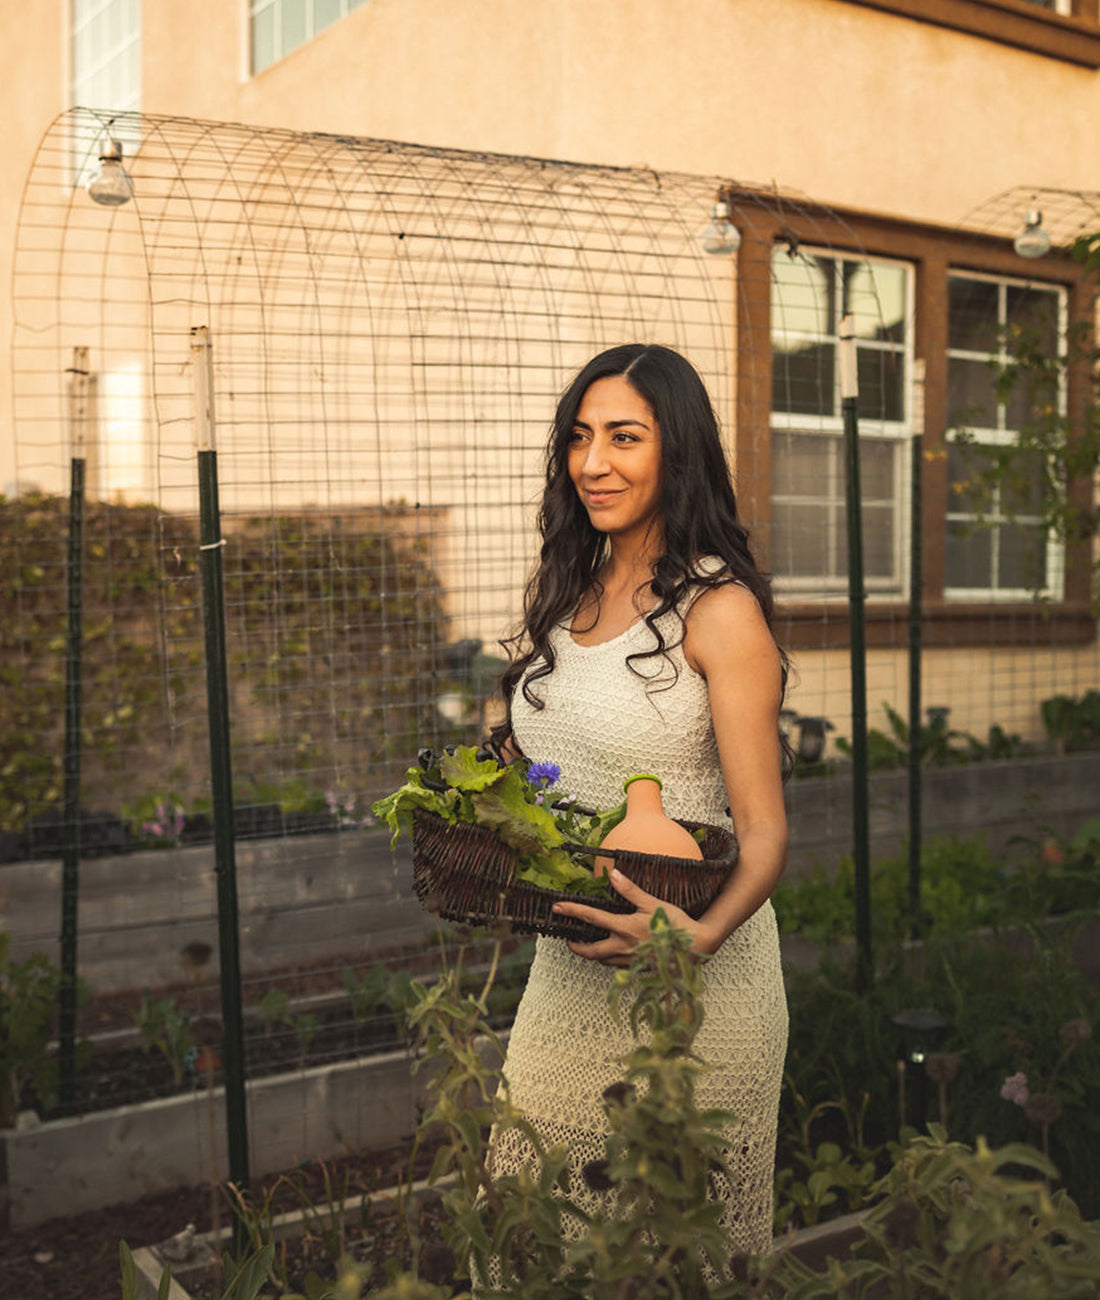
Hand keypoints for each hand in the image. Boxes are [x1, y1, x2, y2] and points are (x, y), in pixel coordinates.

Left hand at [551, 868, 718, 966]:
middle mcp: (623, 947)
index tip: (557, 908)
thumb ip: (630, 890)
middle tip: (567, 939)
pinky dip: (607, 959)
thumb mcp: (653, 903)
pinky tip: (612, 951)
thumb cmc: (676, 923)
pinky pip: (616, 966)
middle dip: (575, 946)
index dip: (571, 911)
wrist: (696, 947)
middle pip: (590, 951)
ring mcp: (630, 960)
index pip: (591, 918)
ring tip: (588, 944)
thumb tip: (614, 874)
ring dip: (591, 953)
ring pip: (602, 961)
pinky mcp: (638, 968)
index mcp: (624, 928)